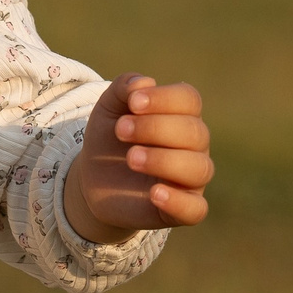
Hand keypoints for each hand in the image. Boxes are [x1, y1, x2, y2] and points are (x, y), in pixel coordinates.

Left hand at [62, 74, 212, 243]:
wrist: (94, 178)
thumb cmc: (110, 137)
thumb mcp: (108, 108)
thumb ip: (123, 89)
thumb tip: (144, 83)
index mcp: (181, 116)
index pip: (189, 100)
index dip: (164, 98)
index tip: (133, 103)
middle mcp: (194, 146)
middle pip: (194, 132)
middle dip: (155, 128)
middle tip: (121, 131)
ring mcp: (191, 179)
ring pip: (199, 168)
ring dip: (163, 160)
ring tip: (131, 158)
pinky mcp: (182, 209)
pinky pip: (196, 209)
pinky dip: (179, 201)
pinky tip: (154, 192)